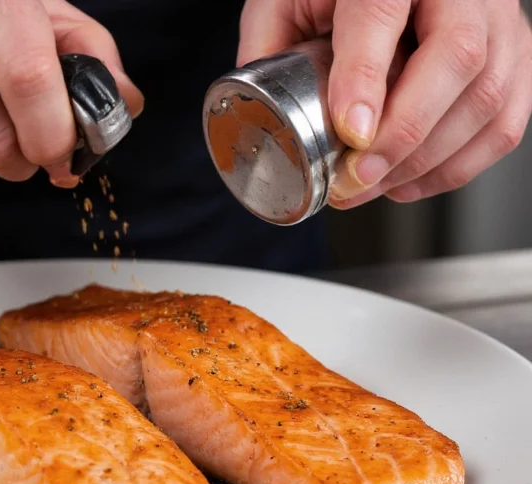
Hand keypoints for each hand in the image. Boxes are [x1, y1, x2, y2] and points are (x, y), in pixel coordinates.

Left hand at [237, 0, 531, 207]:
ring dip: (426, 161)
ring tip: (370, 186)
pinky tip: (410, 182)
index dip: (366, 78)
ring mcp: (498, 19)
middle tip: (356, 176)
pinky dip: (458, 166)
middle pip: (456, 57)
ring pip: (487, 95)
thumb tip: (257, 110)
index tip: (349, 132)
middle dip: (403, 134)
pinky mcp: (515, 53)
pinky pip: (504, 120)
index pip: (383, 12)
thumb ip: (268, 42)